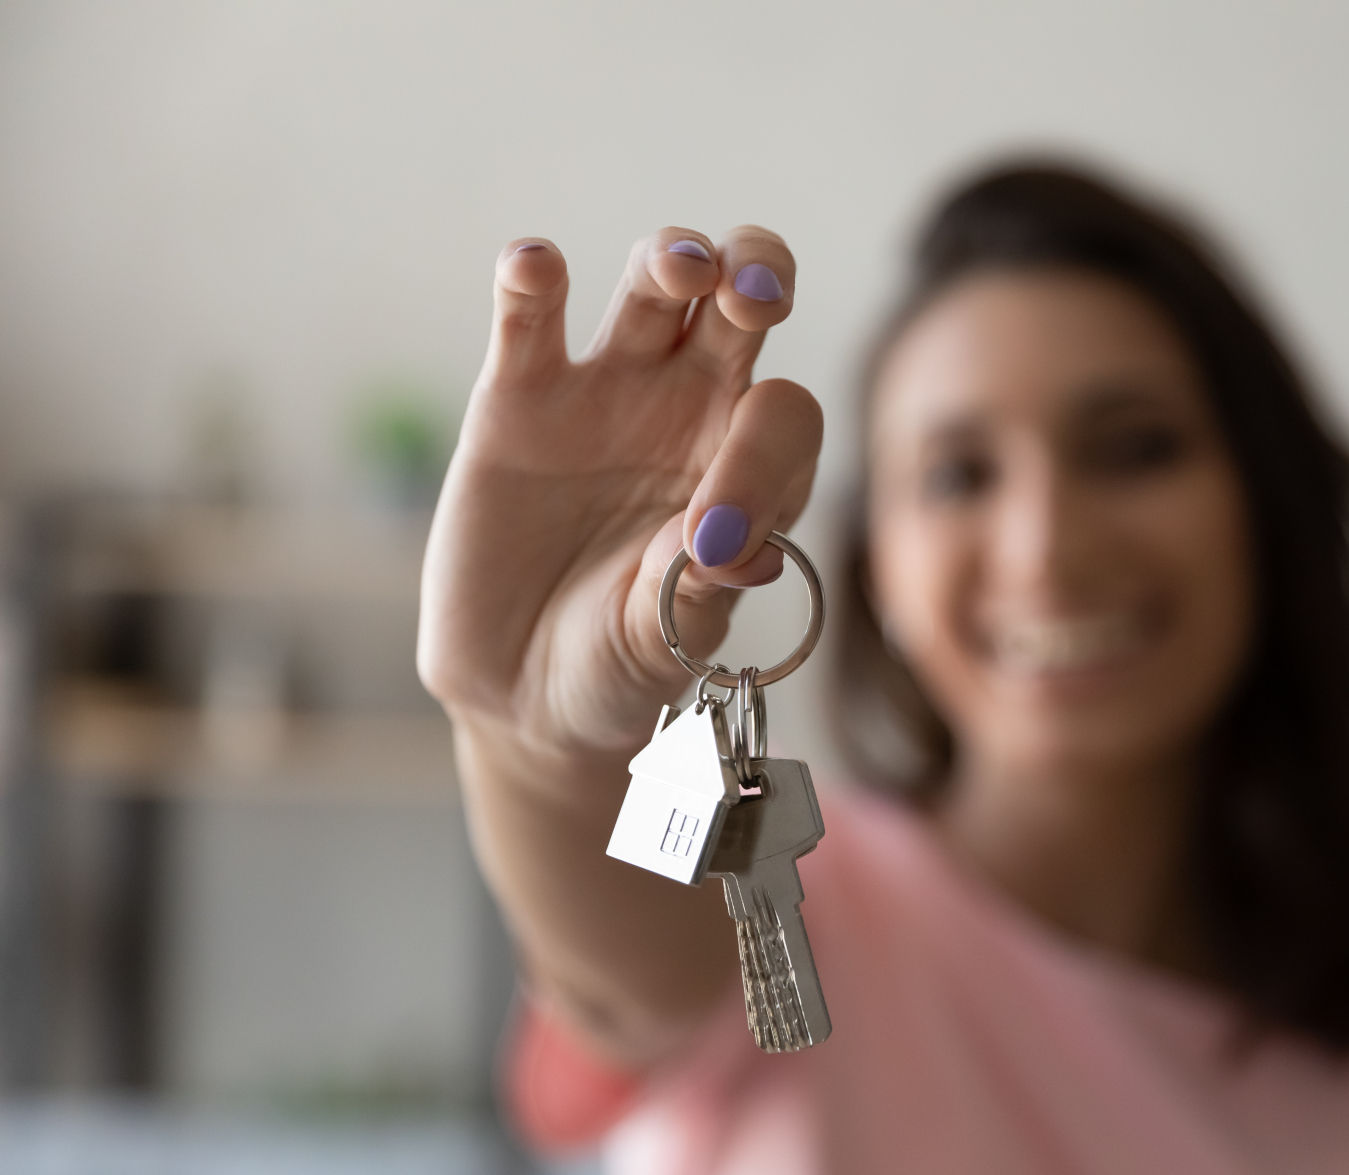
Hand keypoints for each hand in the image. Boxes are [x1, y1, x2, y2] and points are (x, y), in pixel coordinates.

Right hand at [418, 227, 821, 756]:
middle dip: (758, 277)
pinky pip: (530, 318)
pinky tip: (534, 264)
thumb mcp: (668, 642)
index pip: (782, 417)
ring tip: (681, 268)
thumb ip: (699, 590)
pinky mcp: (517, 397)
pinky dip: (530, 279)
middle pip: (740, 305)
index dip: (764, 455)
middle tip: (754, 293)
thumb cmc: (620, 664)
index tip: (716, 537)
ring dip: (671, 259)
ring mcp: (606, 393)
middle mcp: (690, 411)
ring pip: (652, 289)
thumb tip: (732, 545)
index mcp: (752, 467)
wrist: (526, 693)